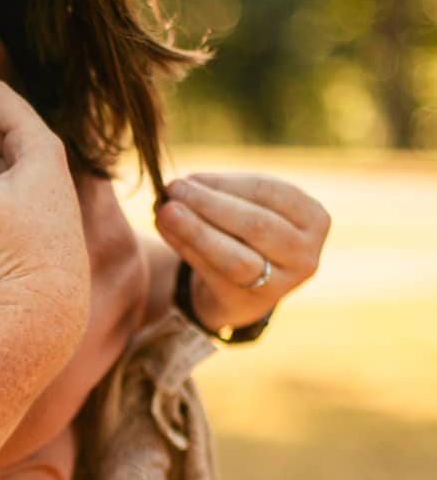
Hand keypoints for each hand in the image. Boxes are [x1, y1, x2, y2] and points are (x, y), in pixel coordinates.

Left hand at [155, 172, 329, 330]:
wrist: (242, 289)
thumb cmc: (245, 234)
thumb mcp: (248, 207)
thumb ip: (222, 192)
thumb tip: (180, 185)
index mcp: (314, 217)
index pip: (269, 192)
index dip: (226, 183)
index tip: (190, 176)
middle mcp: (305, 253)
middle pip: (256, 224)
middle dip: (210, 204)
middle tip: (173, 188)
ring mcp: (283, 284)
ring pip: (236, 257)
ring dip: (196, 230)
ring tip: (165, 211)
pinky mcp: (252, 303)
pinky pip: (215, 274)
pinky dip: (187, 249)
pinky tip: (166, 231)